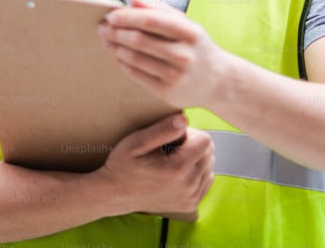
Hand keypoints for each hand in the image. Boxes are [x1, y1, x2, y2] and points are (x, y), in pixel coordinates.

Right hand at [96, 113, 214, 216]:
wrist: (115, 195)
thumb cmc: (123, 165)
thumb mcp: (136, 142)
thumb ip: (162, 130)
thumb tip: (184, 119)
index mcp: (178, 168)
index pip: (205, 140)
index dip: (190, 134)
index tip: (173, 138)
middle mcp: (188, 185)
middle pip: (209, 153)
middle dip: (194, 145)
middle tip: (171, 148)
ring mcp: (191, 198)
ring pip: (209, 167)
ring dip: (195, 160)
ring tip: (172, 160)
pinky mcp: (190, 205)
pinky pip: (205, 181)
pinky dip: (196, 173)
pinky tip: (178, 172)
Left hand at [98, 0, 228, 108]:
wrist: (218, 81)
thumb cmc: (196, 47)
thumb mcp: (186, 24)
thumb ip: (159, 9)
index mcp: (191, 33)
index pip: (152, 20)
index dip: (128, 17)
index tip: (111, 15)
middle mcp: (185, 54)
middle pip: (140, 40)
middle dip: (116, 33)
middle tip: (102, 28)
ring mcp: (177, 75)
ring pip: (136, 59)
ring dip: (116, 48)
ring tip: (107, 41)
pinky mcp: (168, 92)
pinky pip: (137, 75)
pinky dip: (123, 63)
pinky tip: (118, 56)